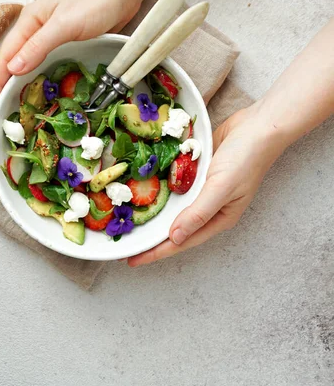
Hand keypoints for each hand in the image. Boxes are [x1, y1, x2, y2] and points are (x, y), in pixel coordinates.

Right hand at [0, 0, 142, 114]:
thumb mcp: (64, 24)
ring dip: (21, 87)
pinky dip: (41, 81)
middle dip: (4, 89)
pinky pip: (49, 67)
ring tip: (15, 110)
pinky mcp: (69, 45)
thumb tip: (13, 69)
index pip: (6, 57)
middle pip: (14, 64)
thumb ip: (38, 46)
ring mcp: (53, 38)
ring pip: (30, 67)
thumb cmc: (96, 0)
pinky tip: (41, 94)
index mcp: (29, 22)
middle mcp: (37, 31)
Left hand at [128, 103, 285, 266]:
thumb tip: (174, 238)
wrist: (260, 125)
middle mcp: (210, 207)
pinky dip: (162, 190)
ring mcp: (204, 189)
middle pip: (175, 228)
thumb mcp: (221, 188)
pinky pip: (177, 186)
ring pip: (174, 208)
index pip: (181, 241)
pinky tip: (146, 190)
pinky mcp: (199, 172)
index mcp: (218, 218)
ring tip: (130, 221)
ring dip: (154, 214)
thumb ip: (198, 213)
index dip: (156, 252)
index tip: (132, 260)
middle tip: (126, 243)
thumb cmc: (246, 158)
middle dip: (152, 237)